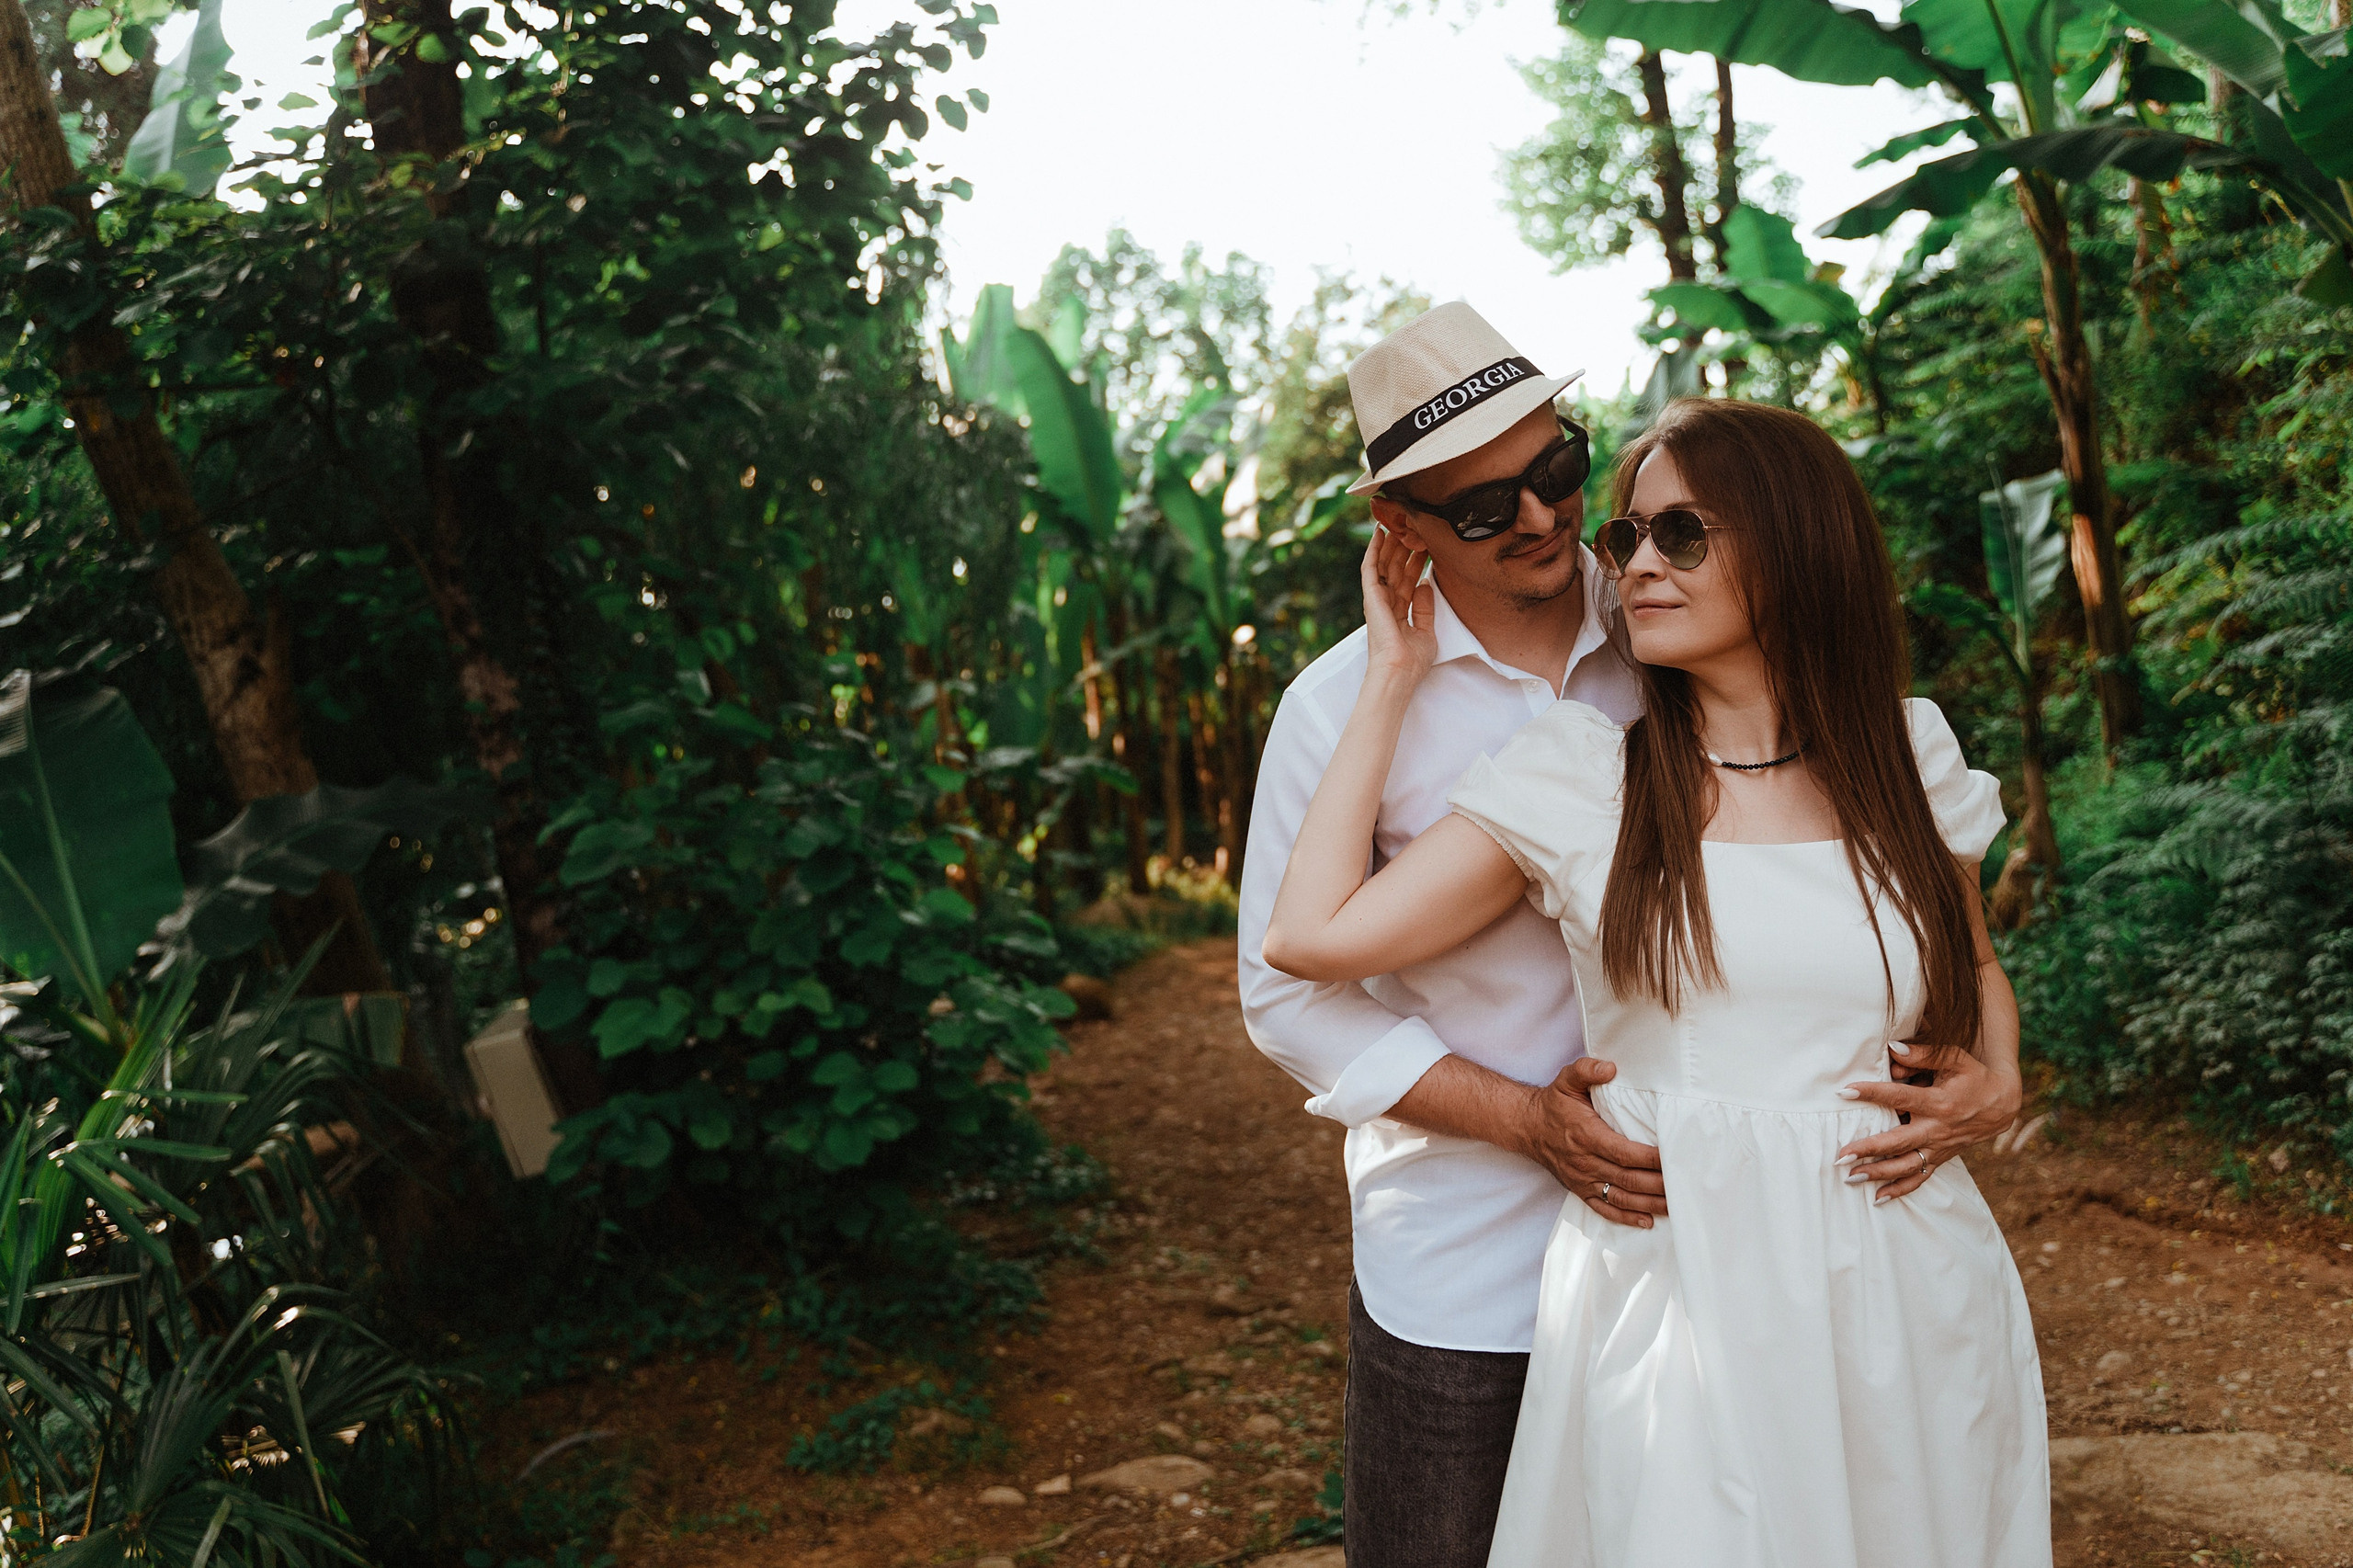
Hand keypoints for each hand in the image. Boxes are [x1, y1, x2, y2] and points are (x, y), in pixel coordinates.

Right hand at [1361, 526, 1434, 688]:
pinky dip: (1374, 548)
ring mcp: (1377, 599)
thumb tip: (1425, 584)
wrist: (1400, 671)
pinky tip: (1379, 532)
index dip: (1416, 562)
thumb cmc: (1412, 662)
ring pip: (1384, 563)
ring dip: (1392, 542)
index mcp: (1399, 613)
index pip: (1408, 580)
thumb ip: (1425, 608)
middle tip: (1414, 527)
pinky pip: (1371, 566)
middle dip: (1405, 547)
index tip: (1426, 545)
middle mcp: (1387, 603)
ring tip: (1399, 521)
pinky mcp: (1371, 596)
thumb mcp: (1427, 632)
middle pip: (1396, 568)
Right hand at [1512, 1058, 1666, 1228]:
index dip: (1650, 1158)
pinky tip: (1647, 1221)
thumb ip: (1587, 1070)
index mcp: (1586, 1134)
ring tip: (1675, 1206)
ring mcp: (1582, 1179)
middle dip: (1658, 1184)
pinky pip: (1604, 1209)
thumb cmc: (1554, 1104)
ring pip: (1620, 1197)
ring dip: (1649, 1204)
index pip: (1624, 1152)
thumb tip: (1611, 1068)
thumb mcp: (1567, 1079)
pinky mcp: (1580, 1190)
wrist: (1528, 1127)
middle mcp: (1585, 1161)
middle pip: (1628, 1179)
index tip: (1673, 1158)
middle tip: (1684, 1184)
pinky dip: (1626, 1217)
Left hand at [1835, 1041, 2022, 1203]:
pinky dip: (1900, 1190)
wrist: (2002, 1105)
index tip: (1845, 1092)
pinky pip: (1920, 1178)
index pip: (1899, 1097)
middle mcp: (1937, 1129)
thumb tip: (1892, 1048)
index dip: (1872, 1093)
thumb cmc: (1974, 1077)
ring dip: (1878, 1173)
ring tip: (1850, 1177)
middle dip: (1869, 1149)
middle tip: (1841, 1155)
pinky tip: (1878, 1197)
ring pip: (1906, 1166)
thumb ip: (1923, 1055)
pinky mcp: (1941, 1158)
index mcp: (1939, 1102)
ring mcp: (1939, 1147)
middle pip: (1898, 1141)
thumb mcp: (1954, 1058)